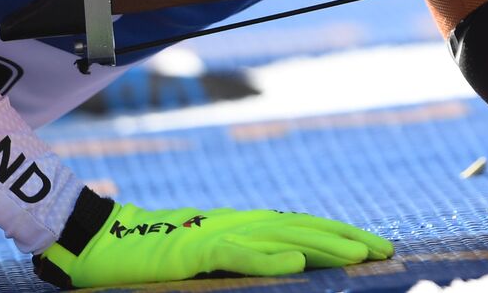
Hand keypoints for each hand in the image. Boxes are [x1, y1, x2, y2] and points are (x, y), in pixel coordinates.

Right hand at [33, 200, 393, 287]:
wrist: (102, 243)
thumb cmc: (155, 257)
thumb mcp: (210, 258)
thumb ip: (245, 257)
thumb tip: (289, 264)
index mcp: (245, 226)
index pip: (304, 228)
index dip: (341, 235)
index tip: (377, 247)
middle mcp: (240, 223)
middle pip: (304, 229)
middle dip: (347, 239)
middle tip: (385, 250)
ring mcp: (219, 232)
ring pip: (283, 237)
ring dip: (324, 245)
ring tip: (360, 255)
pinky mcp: (196, 248)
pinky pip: (239, 253)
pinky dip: (270, 258)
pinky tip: (298, 264)